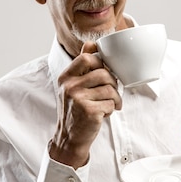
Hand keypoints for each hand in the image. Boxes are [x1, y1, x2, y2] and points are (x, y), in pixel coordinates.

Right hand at [49, 41, 121, 168]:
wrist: (69, 138)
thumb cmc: (75, 110)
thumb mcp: (73, 86)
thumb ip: (82, 66)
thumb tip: (91, 44)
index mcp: (66, 77)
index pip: (87, 57)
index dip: (100, 63)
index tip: (103, 74)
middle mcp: (69, 86)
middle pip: (103, 73)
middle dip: (112, 83)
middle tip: (111, 93)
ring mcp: (78, 98)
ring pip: (110, 89)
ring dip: (114, 99)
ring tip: (109, 105)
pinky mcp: (88, 111)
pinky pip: (110, 104)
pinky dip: (111, 109)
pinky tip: (103, 114)